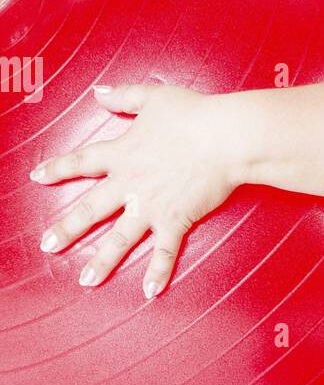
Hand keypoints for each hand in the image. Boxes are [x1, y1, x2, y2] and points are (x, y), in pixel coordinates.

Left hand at [30, 83, 236, 297]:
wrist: (226, 137)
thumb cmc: (195, 114)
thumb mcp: (154, 97)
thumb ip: (124, 95)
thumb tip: (99, 92)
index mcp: (123, 153)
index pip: (82, 162)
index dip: (58, 169)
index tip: (37, 177)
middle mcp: (131, 183)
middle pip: (91, 209)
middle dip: (67, 228)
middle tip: (47, 246)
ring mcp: (152, 205)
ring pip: (120, 239)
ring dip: (102, 261)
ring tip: (86, 280)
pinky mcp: (176, 219)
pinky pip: (165, 251)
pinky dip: (158, 272)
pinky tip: (149, 292)